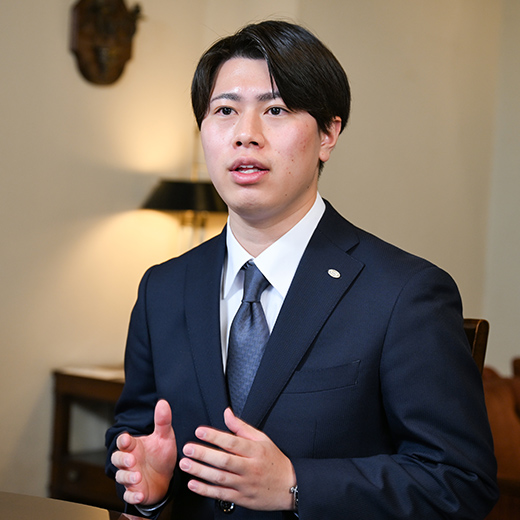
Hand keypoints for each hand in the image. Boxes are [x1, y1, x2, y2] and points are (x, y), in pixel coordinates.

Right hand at [111, 399, 176, 505]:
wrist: (166, 477)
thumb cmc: (160, 454)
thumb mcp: (164, 437)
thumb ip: (162, 421)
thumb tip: (163, 402)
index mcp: (134, 446)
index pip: (123, 442)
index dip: (123, 440)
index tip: (126, 439)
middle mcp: (130, 461)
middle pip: (117, 459)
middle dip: (123, 460)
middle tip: (132, 460)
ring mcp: (131, 477)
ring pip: (122, 477)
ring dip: (128, 478)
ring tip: (138, 477)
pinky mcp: (136, 491)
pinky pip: (130, 495)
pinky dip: (133, 495)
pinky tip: (140, 494)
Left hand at [179, 408, 295, 510]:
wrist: (289, 486)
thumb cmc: (274, 461)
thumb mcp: (262, 439)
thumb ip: (241, 427)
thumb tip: (227, 413)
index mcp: (255, 450)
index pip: (233, 442)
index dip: (215, 436)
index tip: (200, 431)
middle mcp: (250, 468)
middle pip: (224, 460)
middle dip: (203, 454)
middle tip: (188, 448)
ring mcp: (246, 485)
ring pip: (220, 478)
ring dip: (200, 471)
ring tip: (186, 464)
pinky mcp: (242, 499)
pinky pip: (221, 494)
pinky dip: (206, 490)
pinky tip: (193, 484)